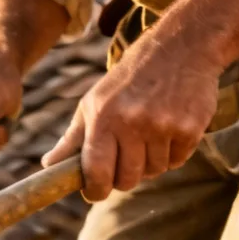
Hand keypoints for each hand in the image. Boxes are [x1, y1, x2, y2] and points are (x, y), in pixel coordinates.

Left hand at [43, 30, 220, 201]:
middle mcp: (133, 122)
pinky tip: (167, 133)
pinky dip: (171, 155)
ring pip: (154, 172)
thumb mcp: (93, 102)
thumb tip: (48, 165)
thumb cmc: (128, 80)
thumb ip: (72, 138)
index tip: (95, 192)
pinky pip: (177, 161)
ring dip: (149, 165)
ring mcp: (164, 125)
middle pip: (127, 179)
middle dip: (123, 179)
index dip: (95, 190)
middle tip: (124, 164)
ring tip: (148, 140)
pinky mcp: (191, 127)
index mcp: (104, 118)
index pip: (96, 172)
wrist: (181, 47)